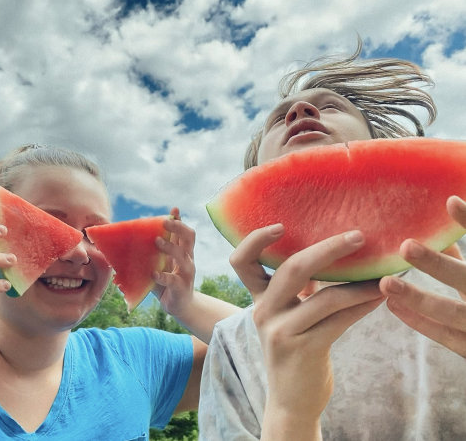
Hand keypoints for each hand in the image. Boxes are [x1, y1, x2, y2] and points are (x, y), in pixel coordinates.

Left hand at [151, 207, 195, 316]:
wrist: (179, 306)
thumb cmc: (166, 282)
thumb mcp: (160, 265)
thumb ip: (150, 254)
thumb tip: (128, 242)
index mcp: (183, 252)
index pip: (184, 232)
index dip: (179, 221)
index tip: (173, 210)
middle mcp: (187, 259)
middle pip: (189, 238)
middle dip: (178, 227)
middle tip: (164, 222)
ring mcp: (186, 273)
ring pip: (183, 256)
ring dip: (170, 247)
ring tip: (156, 241)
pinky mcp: (181, 287)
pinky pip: (173, 280)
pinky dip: (163, 276)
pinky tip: (153, 274)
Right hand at [230, 224, 383, 438]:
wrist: (291, 400)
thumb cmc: (295, 349)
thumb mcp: (286, 316)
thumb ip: (297, 289)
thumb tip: (329, 252)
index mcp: (258, 299)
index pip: (241, 262)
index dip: (255, 239)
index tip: (281, 224)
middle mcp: (263, 312)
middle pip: (292, 269)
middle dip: (328, 249)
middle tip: (358, 236)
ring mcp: (280, 331)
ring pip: (326, 297)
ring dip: (360, 284)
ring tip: (383, 274)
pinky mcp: (303, 349)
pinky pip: (339, 320)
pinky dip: (362, 305)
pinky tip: (379, 297)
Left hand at [380, 195, 465, 357]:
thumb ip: (463, 258)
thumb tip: (439, 228)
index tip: (449, 201)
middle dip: (438, 265)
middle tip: (405, 246)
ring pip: (452, 313)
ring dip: (418, 298)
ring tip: (386, 283)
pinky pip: (446, 335)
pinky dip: (419, 321)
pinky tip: (392, 305)